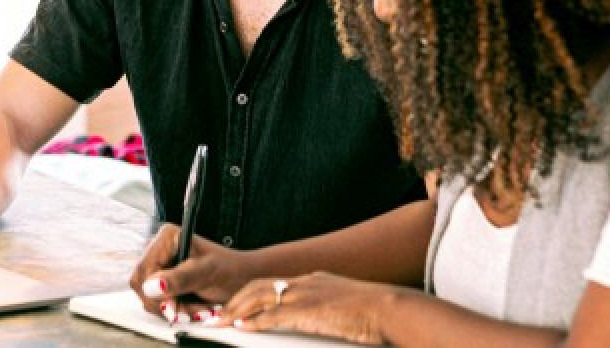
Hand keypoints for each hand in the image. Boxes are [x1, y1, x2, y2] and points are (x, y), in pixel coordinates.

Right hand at [130, 223, 255, 322]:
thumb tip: (152, 286)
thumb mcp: (206, 273)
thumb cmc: (229, 269)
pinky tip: (193, 308)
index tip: (172, 304)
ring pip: (150, 297)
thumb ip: (179, 278)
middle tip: (191, 311)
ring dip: (174, 309)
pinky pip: (159, 302)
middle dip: (167, 303)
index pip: (143, 270)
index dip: (154, 291)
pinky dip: (176, 310)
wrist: (242, 278)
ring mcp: (161, 266)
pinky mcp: (165, 281)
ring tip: (198, 309)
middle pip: (142, 286)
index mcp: (167, 238)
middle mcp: (159, 250)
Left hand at [219, 272, 389, 344]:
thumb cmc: (375, 312)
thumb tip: (318, 319)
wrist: (390, 308)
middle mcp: (306, 283)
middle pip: (259, 286)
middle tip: (219, 315)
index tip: (236, 306)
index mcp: (313, 281)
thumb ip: (324, 310)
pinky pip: (274, 315)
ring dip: (237, 310)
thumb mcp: (343, 305)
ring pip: (260, 297)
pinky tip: (242, 328)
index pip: (272, 284)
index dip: (250, 295)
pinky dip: (255, 321)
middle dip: (236, 301)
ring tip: (221, 322)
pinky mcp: (309, 310)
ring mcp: (306, 294)